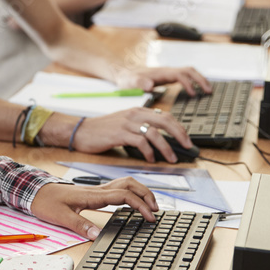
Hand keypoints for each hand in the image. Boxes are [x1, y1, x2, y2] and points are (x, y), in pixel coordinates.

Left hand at [30, 178, 158, 233]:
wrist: (34, 191)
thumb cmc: (46, 202)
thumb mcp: (60, 216)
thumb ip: (79, 225)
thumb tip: (97, 236)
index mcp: (92, 195)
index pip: (123, 195)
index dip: (140, 204)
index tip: (150, 216)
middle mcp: (97, 190)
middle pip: (129, 184)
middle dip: (146, 194)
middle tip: (156, 210)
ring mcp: (96, 190)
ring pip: (124, 183)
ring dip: (140, 191)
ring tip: (150, 205)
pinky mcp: (94, 193)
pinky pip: (117, 188)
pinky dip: (130, 192)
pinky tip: (133, 202)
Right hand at [54, 107, 192, 162]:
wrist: (81, 131)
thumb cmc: (102, 130)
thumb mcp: (124, 123)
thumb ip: (140, 126)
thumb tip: (159, 137)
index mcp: (137, 111)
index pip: (165, 115)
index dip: (178, 127)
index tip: (186, 139)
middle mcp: (134, 114)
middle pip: (165, 121)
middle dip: (180, 135)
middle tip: (187, 147)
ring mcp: (127, 123)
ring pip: (155, 133)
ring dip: (166, 148)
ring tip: (171, 158)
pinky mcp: (120, 133)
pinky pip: (140, 142)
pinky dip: (149, 152)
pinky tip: (150, 159)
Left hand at [120, 66, 210, 95]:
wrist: (124, 73)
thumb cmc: (128, 79)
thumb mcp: (131, 82)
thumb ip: (139, 83)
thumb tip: (149, 86)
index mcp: (160, 73)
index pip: (180, 75)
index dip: (188, 84)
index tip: (194, 94)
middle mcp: (166, 71)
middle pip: (189, 70)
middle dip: (200, 79)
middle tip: (209, 91)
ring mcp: (168, 73)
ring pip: (188, 72)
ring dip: (199, 79)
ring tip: (208, 91)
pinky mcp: (167, 77)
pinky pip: (184, 77)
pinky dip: (193, 81)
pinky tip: (196, 90)